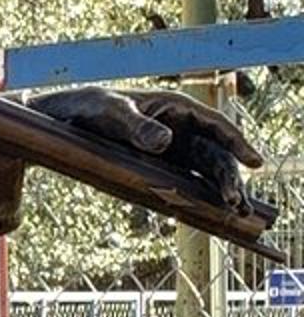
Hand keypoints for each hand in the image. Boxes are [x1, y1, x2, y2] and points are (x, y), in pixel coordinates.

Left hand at [30, 85, 272, 227]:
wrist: (62, 120)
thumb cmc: (87, 108)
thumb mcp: (110, 112)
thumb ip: (137, 126)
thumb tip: (165, 142)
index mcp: (175, 106)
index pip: (216, 125)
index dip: (238, 142)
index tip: (255, 162)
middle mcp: (178, 127)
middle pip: (214, 152)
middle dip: (228, 175)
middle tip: (235, 201)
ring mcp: (169, 148)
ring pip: (203, 167)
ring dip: (217, 187)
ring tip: (229, 209)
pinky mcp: (155, 165)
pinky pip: (183, 178)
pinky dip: (196, 193)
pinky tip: (205, 210)